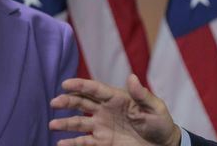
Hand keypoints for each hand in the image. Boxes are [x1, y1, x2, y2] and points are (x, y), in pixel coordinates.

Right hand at [50, 74, 181, 145]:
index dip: (80, 85)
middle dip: (67, 101)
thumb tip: (131, 77)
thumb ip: (142, 94)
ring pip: (79, 122)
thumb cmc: (160, 122)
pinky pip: (84, 142)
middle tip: (55, 102)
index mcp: (117, 98)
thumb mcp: (155, 107)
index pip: (95, 89)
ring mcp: (102, 126)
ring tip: (53, 125)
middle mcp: (106, 110)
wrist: (162, 144)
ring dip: (65, 123)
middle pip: (82, 103)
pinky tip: (61, 143)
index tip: (65, 84)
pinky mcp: (103, 141)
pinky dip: (72, 143)